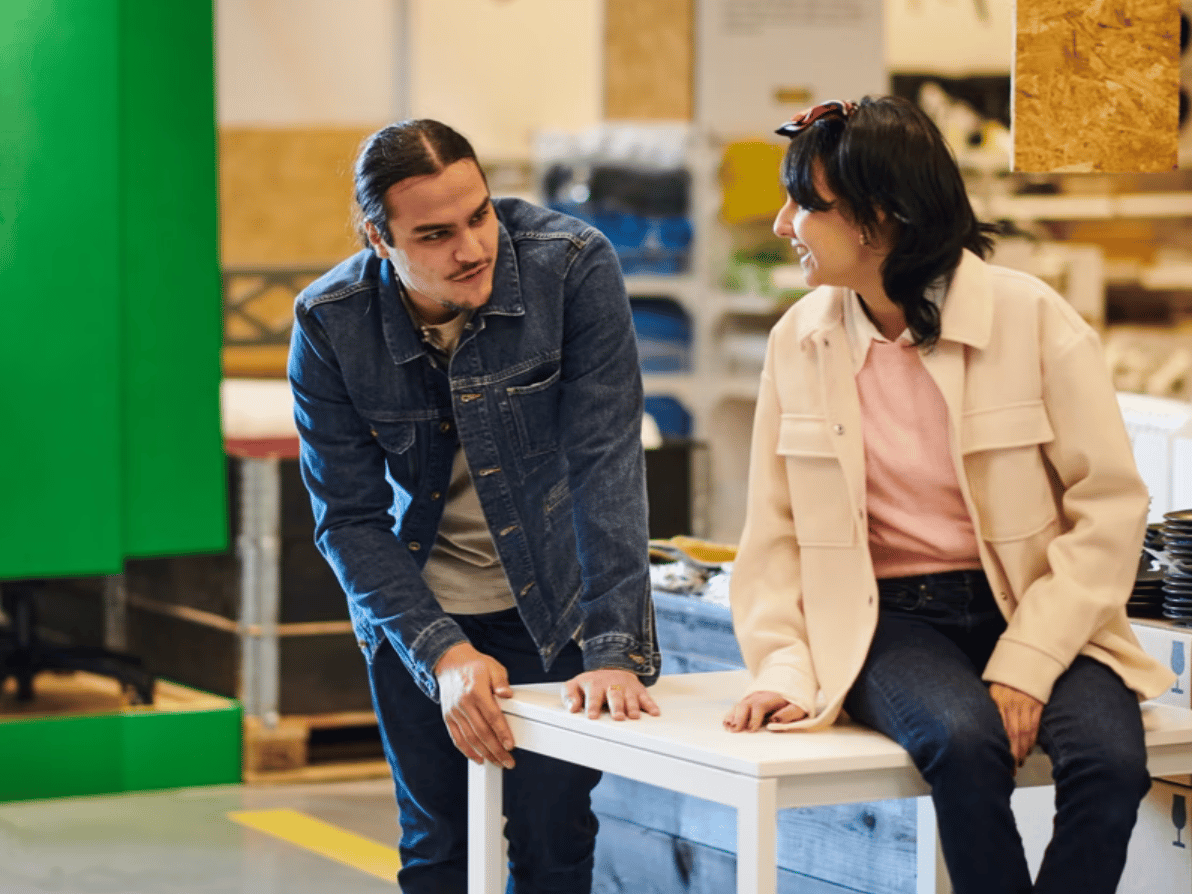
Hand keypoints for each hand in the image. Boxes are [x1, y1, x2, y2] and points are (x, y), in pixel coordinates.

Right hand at [435, 642, 516, 768]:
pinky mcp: (448, 717)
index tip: (510, 745)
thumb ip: (502, 681)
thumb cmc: (474, 665)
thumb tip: (508, 694)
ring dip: (484, 754)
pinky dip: (468, 751)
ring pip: (470, 738)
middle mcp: (463, 703)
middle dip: (496, 750)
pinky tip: (479, 758)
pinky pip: (457, 738)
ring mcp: (454, 712)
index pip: (492, 716)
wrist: (449, 662)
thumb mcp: (493, 667)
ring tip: (497, 762)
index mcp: (476, 690)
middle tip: (508, 761)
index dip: (502, 732)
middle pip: (481, 732)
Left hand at [561, 668, 659, 720]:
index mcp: (595, 685)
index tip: (592, 716)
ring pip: (630, 697)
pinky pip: (646, 697)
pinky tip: (654, 713)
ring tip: (634, 717)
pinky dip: (651, 705)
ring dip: (632, 707)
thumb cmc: (592, 683)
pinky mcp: (638, 690)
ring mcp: (626, 688)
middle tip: (618, 717)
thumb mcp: (575, 685)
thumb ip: (569, 695)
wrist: (611, 667)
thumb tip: (572, 708)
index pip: (593, 696)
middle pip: (615, 696)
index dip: (592, 706)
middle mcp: (612, 685)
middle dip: (617, 707)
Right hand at [723, 691, 806, 731]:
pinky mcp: (749, 701)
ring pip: (739, 704)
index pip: (759, 706)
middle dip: (739, 718)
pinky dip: (731, 714)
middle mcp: (759, 696)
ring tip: (728, 727)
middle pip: (745, 704)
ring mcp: (752, 697)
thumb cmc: (795, 701)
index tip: (751, 730)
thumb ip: (788, 714)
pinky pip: (737, 706)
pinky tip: (726, 722)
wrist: (791, 684)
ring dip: (733, 716)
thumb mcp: (799, 708)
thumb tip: (774, 721)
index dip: (754, 718)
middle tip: (735, 730)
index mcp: (771, 698)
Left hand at [988, 682, 1043, 767]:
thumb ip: (990, 709)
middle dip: (1011, 754)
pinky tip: (1028, 750)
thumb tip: (984, 727)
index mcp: (998, 702)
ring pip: (1024, 733)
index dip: (1000, 746)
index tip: (998, 759)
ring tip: (1018, 763)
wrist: (1023, 664)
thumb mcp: (992, 692)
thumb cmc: (1003, 680)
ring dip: (1021, 750)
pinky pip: (1034, 726)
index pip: (1000, 729)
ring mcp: (1026, 706)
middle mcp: (1012, 705)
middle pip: (1012, 734)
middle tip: (1010, 768)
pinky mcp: (1037, 706)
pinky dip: (1032, 740)